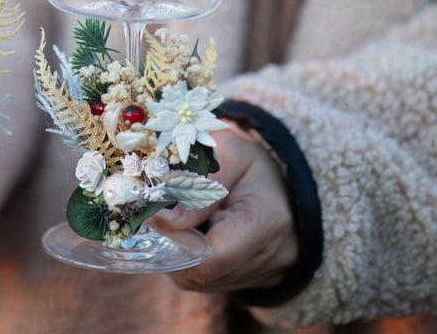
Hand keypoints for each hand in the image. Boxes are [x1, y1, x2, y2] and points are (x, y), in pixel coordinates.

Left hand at [150, 124, 297, 292]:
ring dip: (178, 255)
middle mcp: (272, 256)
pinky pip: (208, 282)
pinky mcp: (253, 282)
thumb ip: (195, 186)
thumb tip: (162, 219)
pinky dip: (191, 260)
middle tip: (157, 215)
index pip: (213, 254)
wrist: (284, 180)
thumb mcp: (225, 155)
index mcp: (268, 219)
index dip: (174, 237)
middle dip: (171, 245)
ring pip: (200, 281)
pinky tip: (194, 234)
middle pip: (202, 273)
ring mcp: (265, 275)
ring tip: (179, 221)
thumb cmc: (250, 163)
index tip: (151, 212)